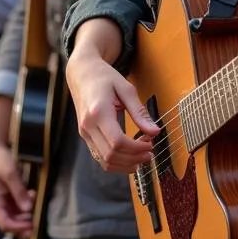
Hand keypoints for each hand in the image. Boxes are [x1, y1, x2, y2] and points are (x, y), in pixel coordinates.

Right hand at [0, 137, 33, 236]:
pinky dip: (25, 204)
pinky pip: (16, 206)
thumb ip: (19, 191)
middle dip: (23, 224)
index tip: (32, 226)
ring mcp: (2, 200)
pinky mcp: (7, 195)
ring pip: (14, 215)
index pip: (5, 224)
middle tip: (37, 222)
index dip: (18, 228)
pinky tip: (32, 195)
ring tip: (36, 203)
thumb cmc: (0, 161)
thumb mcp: (11, 174)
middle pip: (10, 222)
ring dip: (25, 214)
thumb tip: (28, 209)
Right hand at [65, 44, 158, 173]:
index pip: (117, 142)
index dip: (136, 148)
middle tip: (149, 152)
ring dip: (125, 164)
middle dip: (134, 158)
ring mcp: (84, 132)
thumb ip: (139, 112)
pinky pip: (99, 157)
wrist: (82, 74)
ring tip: (141, 156)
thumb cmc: (104, 77)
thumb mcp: (126, 88)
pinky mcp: (85, 136)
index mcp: (98, 111)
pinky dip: (116, 162)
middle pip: (111, 155)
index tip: (150, 144)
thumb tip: (155, 131)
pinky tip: (129, 156)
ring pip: (104, 161)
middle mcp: (88, 125)